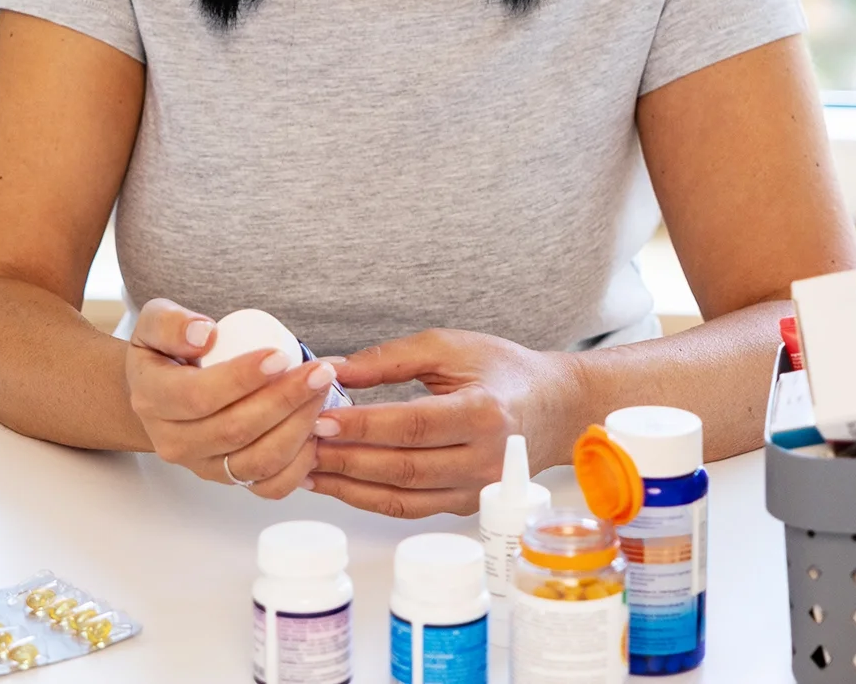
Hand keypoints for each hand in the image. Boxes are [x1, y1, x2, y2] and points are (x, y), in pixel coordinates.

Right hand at [126, 298, 339, 498]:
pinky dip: (299, 465)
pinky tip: (315, 432)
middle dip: (285, 400)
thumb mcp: (154, 323)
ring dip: (298, 428)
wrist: (160, 394)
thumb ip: (171, 322)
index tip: (280, 356)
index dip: (243, 378)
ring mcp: (202, 466)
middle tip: (318, 371)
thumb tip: (205, 335)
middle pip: (235, 429)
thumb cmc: (164, 354)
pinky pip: (269, 486)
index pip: (199, 395)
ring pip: (257, 460)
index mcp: (153, 400)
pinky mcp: (228, 480)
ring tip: (322, 393)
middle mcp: (174, 442)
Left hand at [308, 328, 571, 517]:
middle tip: (301, 444)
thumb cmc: (502, 370)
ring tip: (307, 469)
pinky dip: (369, 499)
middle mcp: (484, 459)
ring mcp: (477, 489)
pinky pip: (411, 508)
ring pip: (403, 497)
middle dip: (346, 459)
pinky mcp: (466, 504)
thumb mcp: (448, 347)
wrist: (554, 407)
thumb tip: (332, 371)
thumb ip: (389, 360)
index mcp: (483, 413)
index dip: (364, 425)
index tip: (320, 418)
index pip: (413, 425)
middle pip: (404, 467)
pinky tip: (338, 483)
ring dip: (350, 487)